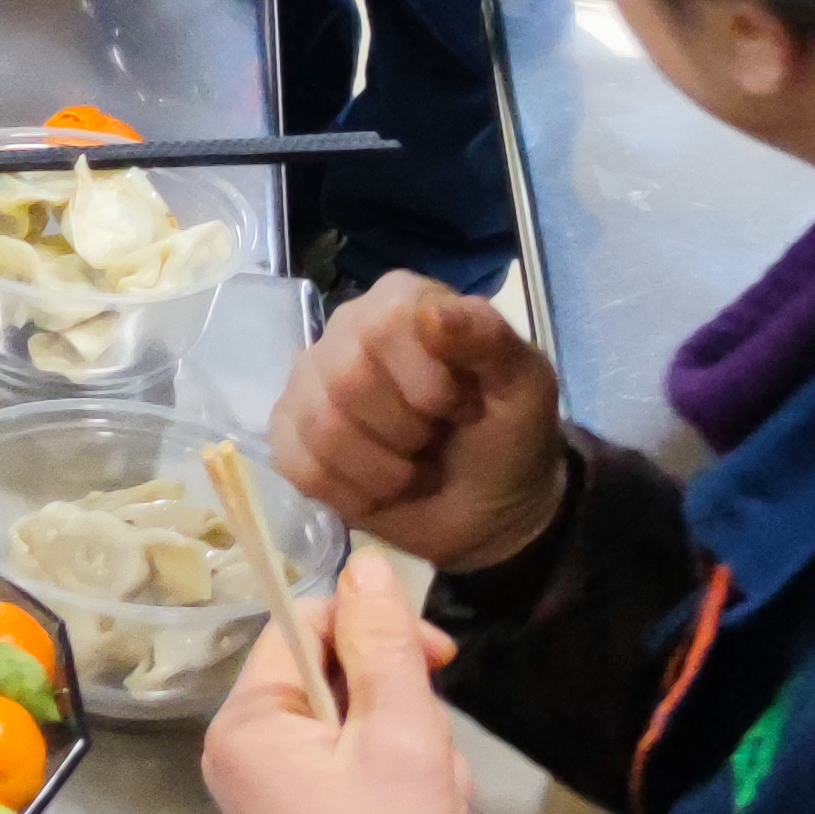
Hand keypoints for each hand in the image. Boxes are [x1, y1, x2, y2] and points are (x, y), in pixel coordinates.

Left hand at [198, 552, 478, 813]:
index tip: (441, 656)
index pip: (304, 623)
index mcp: (244, 722)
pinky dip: (398, 783)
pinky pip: (353, 770)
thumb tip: (364, 562)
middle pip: (332, 675)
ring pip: (354, 724)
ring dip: (408, 748)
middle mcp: (239, 751)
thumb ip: (385, 643)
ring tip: (434, 799)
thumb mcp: (400, 736)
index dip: (375, 627)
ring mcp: (267, 793)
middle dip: (399, 705)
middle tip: (433, 756)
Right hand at [275, 279, 571, 570]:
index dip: (425, 383)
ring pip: (321, 427)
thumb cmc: (507, 437)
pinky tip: (378, 488)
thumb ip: (490, 340)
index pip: (385, 325)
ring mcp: (309, 382)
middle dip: (405, 432)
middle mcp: (345, 330)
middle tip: (433, 442)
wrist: (489, 511)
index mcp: (400, 302)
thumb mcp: (525, 388)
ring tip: (411, 469)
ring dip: (382, 470)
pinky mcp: (288, 434)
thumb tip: (435, 313)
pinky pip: (300, 465)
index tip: (461, 409)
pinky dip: (350, 492)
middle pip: (346, 380)